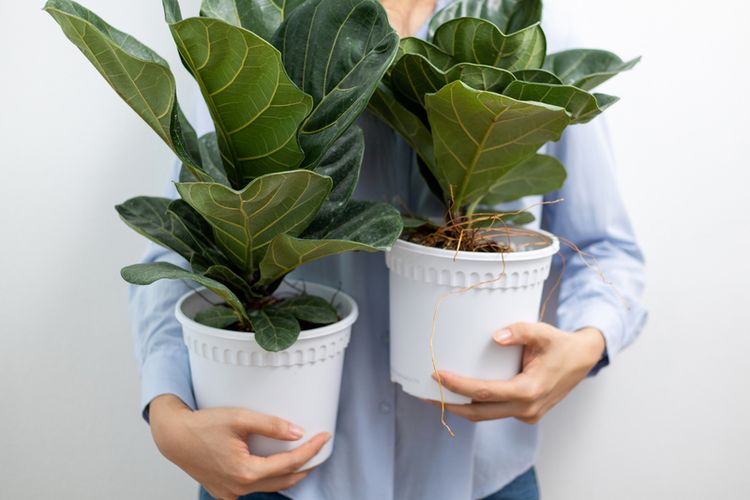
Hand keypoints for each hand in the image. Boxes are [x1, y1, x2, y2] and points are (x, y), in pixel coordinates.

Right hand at [149, 395, 329, 499]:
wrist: (174, 437)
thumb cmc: (203, 425)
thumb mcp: (239, 418)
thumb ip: (270, 425)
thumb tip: (297, 432)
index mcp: (245, 472)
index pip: (289, 464)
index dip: (310, 451)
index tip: (324, 437)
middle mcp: (239, 488)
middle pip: (284, 480)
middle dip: (305, 465)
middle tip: (320, 448)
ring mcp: (231, 493)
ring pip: (270, 486)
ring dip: (289, 473)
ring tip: (305, 457)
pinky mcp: (225, 492)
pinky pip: (254, 487)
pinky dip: (269, 477)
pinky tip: (276, 465)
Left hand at [432, 323, 604, 423]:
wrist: (583, 360)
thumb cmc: (560, 345)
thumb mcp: (542, 332)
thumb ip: (519, 331)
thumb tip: (495, 336)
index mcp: (529, 390)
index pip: (484, 393)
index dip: (458, 386)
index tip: (438, 376)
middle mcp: (527, 409)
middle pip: (479, 412)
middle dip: (450, 404)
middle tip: (426, 394)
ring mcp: (527, 415)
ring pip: (486, 416)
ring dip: (461, 407)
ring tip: (437, 396)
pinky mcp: (526, 414)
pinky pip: (496, 412)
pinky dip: (477, 405)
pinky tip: (461, 395)